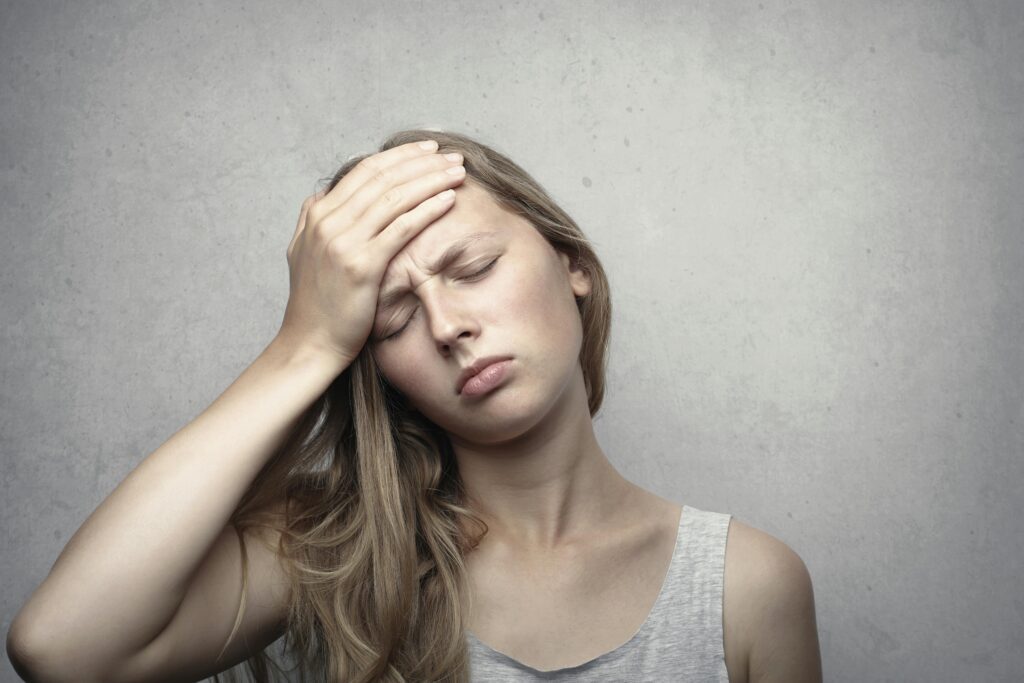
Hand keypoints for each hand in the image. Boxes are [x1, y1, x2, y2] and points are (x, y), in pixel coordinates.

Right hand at [277, 140, 465, 367]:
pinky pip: (401, 228)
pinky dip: (427, 209)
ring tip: (458, 172)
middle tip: (452, 156)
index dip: (401, 156)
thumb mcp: (302, 254)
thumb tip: (321, 196)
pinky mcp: (362, 265)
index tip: (428, 150)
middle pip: (384, 178)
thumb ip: (310, 220)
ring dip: (431, 180)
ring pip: (396, 197)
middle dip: (423, 163)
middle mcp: (329, 222)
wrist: (310, 342)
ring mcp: (344, 242)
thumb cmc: (314, 303)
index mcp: (319, 214)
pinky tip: (448, 199)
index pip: (366, 171)